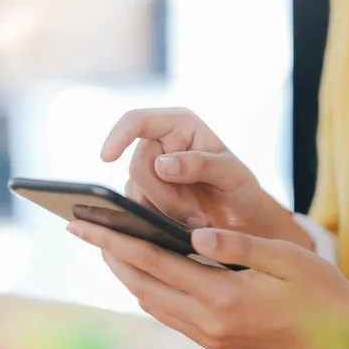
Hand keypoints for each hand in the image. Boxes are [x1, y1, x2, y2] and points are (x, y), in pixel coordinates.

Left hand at [66, 220, 348, 348]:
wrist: (341, 341)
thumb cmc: (320, 293)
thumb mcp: (286, 259)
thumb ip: (237, 245)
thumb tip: (195, 234)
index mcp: (224, 296)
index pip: (154, 262)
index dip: (115, 239)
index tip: (84, 224)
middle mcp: (208, 321)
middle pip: (141, 284)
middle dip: (108, 254)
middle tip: (83, 229)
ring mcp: (209, 337)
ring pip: (150, 302)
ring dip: (124, 273)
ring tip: (105, 246)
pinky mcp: (214, 343)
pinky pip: (167, 314)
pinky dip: (146, 290)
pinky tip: (142, 273)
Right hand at [102, 107, 310, 248]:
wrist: (241, 219)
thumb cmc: (241, 189)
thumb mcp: (233, 175)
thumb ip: (202, 164)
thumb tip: (161, 164)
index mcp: (179, 125)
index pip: (137, 120)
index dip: (118, 135)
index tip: (107, 157)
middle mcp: (159, 144)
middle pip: (137, 166)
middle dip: (164, 196)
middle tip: (195, 217)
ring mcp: (149, 172)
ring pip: (135, 193)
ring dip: (165, 212)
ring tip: (197, 222)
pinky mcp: (144, 197)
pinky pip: (137, 210)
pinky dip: (159, 222)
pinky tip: (182, 227)